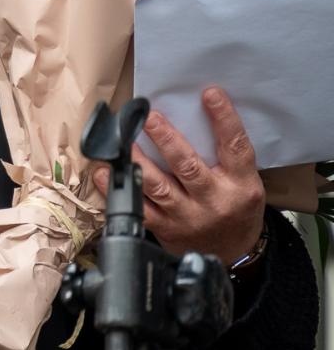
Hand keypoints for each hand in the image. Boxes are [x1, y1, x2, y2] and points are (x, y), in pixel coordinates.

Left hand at [92, 87, 264, 261]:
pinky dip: (118, 188)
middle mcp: (214, 200)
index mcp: (241, 184)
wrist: (235, 255)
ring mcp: (187, 216)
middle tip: (147, 115)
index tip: (209, 93)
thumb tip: (194, 111)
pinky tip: (105, 171)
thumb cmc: (236, 208)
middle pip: (187, 165)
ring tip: (121, 138)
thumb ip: (224, 155)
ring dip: (136, 159)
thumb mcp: (244, 182)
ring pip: (157, 185)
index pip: (235, 146)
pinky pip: (138, 207)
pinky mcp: (165, 228)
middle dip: (165, 138)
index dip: (224, 118)